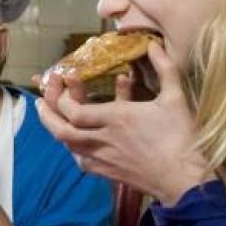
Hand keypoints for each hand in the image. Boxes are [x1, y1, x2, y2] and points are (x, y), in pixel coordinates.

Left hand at [36, 42, 213, 203]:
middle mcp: (102, 139)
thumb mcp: (175, 98)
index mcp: (115, 119)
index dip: (61, 96)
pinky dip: (72, 147)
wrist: (184, 181)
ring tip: (51, 117)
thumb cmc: (181, 138)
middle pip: (60, 130)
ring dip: (56, 130)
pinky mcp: (107, 173)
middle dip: (46, 114)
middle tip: (40, 101)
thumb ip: (165, 68)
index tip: (62, 80)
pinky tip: (74, 141)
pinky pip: (80, 160)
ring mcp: (103, 158)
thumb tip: (153, 45)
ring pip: (67, 146)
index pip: (73, 110)